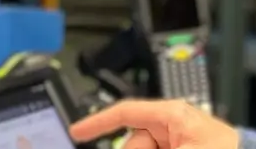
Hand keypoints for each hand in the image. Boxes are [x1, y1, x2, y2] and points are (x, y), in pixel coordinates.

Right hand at [70, 99, 240, 148]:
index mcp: (172, 115)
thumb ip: (144, 146)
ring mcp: (179, 142)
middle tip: (129, 146)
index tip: (77, 132)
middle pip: (133, 143)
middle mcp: (173, 126)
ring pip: (143, 148)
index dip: (97, 121)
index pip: (125, 111)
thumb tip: (124, 146)